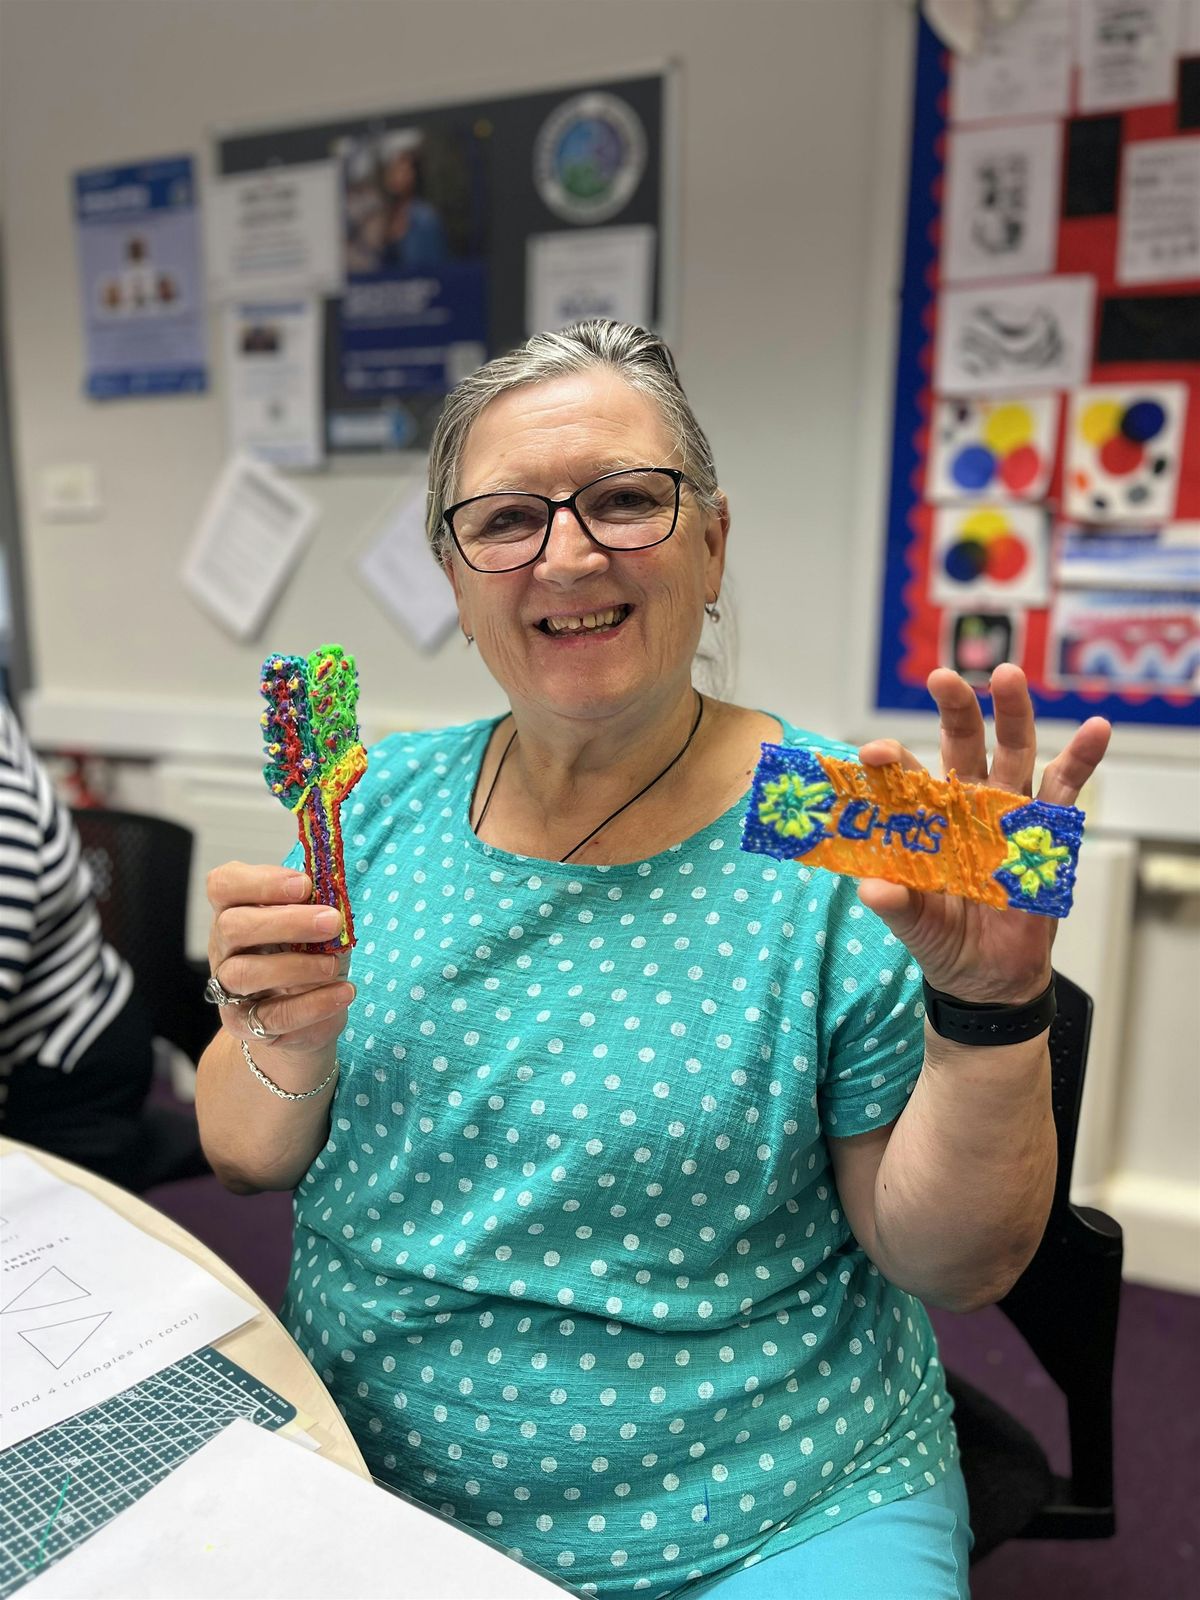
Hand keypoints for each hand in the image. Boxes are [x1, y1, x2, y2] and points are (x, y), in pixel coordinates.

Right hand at [206, 863, 353, 1064]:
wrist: (301, 1016)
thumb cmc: (307, 956)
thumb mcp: (313, 928)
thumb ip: (319, 909)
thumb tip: (338, 897)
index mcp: (235, 911)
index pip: (224, 885)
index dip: (261, 881)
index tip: (305, 885)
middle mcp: (223, 946)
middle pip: (232, 926)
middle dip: (286, 921)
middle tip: (332, 922)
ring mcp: (227, 987)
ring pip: (244, 972)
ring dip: (297, 966)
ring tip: (334, 964)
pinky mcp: (243, 1023)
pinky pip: (271, 1015)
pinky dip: (313, 1004)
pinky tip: (344, 993)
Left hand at [854, 665, 1110, 1004]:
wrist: (988, 977)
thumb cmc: (944, 940)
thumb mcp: (915, 926)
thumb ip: (897, 905)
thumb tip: (872, 887)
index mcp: (926, 819)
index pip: (906, 777)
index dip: (891, 761)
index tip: (872, 753)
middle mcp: (966, 804)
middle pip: (962, 745)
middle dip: (955, 710)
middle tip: (943, 678)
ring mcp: (1008, 812)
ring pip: (1014, 752)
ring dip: (1014, 714)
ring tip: (1009, 676)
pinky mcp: (1047, 831)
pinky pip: (1066, 789)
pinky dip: (1082, 757)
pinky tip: (1097, 728)